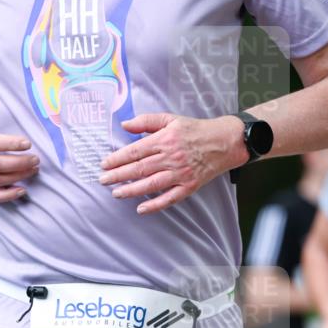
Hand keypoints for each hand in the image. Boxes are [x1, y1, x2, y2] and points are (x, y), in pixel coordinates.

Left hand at [99, 113, 246, 214]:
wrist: (224, 141)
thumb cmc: (195, 130)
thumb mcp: (171, 119)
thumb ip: (146, 121)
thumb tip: (125, 124)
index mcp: (165, 139)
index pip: (135, 151)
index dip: (118, 159)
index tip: (104, 164)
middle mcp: (171, 157)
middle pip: (139, 168)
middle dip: (118, 175)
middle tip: (103, 181)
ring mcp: (180, 173)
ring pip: (151, 184)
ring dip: (132, 190)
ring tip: (116, 193)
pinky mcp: (189, 186)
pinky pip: (170, 198)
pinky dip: (155, 205)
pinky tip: (141, 209)